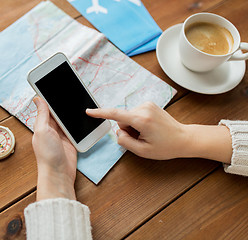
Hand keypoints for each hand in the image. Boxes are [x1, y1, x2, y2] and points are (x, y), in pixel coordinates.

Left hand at [32, 97, 76, 200]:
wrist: (59, 173)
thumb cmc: (47, 155)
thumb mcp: (42, 130)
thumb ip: (42, 114)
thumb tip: (37, 98)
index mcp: (41, 124)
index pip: (45, 106)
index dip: (49, 96)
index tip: (54, 83)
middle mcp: (50, 128)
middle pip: (58, 111)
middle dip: (63, 102)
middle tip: (71, 88)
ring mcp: (61, 134)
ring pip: (67, 118)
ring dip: (71, 112)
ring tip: (78, 99)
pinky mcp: (70, 140)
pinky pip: (75, 128)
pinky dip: (78, 122)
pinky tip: (83, 115)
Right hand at [86, 102, 231, 162]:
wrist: (184, 138)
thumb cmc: (166, 147)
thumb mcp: (143, 151)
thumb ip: (125, 141)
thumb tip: (117, 131)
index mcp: (142, 120)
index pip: (115, 115)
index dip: (100, 113)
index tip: (89, 111)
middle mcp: (144, 108)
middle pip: (122, 119)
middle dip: (127, 129)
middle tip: (142, 138)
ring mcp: (147, 104)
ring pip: (128, 117)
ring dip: (133, 126)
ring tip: (148, 133)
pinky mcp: (149, 104)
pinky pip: (134, 114)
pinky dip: (137, 122)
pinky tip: (149, 128)